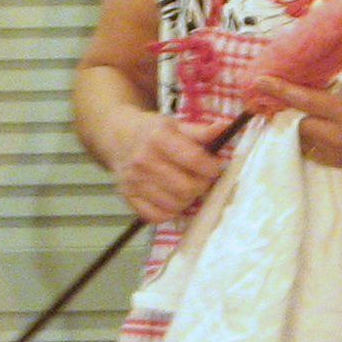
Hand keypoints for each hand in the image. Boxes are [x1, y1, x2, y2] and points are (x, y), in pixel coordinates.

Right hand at [99, 103, 230, 224]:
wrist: (118, 137)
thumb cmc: (151, 132)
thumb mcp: (175, 125)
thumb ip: (200, 131)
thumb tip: (223, 128)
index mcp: (158, 138)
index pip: (194, 160)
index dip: (212, 168)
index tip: (215, 168)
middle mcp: (143, 160)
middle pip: (187, 188)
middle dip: (202, 186)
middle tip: (202, 180)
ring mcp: (134, 181)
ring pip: (175, 205)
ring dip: (188, 200)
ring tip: (187, 187)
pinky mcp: (128, 196)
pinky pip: (157, 216)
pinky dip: (170, 212)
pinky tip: (171, 198)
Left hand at [245, 75, 341, 183]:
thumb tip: (337, 64)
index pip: (306, 100)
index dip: (281, 89)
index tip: (260, 80)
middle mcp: (337, 136)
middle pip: (298, 122)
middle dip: (294, 112)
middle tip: (291, 99)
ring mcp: (336, 154)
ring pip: (304, 139)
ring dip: (303, 126)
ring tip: (304, 114)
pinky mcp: (338, 165)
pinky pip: (314, 150)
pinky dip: (314, 139)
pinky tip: (322, 130)